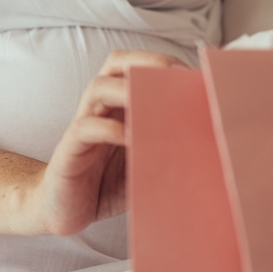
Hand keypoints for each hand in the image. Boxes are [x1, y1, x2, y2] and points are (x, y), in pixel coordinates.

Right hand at [34, 50, 185, 235]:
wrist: (62, 209)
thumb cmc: (106, 183)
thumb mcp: (144, 162)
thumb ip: (165, 147)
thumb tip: (210, 143)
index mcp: (117, 105)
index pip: (135, 66)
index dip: (164, 63)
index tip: (195, 74)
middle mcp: (99, 107)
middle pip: (115, 64)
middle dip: (148, 63)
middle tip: (177, 76)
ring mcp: (82, 124)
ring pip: (98, 88)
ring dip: (128, 90)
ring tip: (156, 101)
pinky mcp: (70, 149)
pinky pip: (86, 127)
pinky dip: (110, 128)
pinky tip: (131, 138)